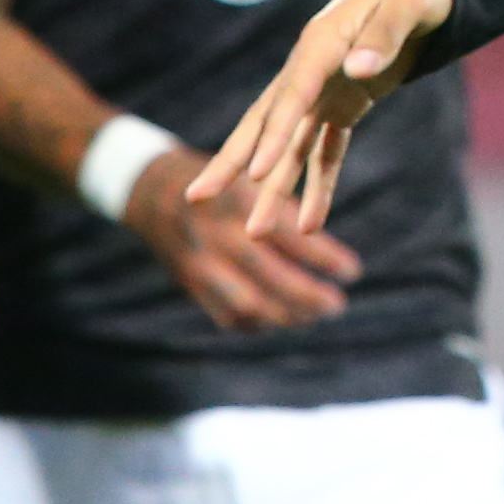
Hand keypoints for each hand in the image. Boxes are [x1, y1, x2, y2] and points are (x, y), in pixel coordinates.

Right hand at [137, 142, 359, 329]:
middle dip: (307, 296)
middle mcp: (217, 237)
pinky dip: (256, 323)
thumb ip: (285, 210)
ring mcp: (199, 264)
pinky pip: (224, 314)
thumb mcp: (252, 180)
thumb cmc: (219, 181)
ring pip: (246, 304)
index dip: (324, 258)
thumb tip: (328, 251)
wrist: (151, 190)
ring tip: (314, 316)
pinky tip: (281, 319)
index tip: (353, 272)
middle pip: (269, 278)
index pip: (290, 237)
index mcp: (238, 203)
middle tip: (336, 304)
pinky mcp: (188, 283)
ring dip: (285, 315)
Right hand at [194, 0, 455, 238]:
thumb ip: (384, 35)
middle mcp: (309, 73)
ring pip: (289, 147)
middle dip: (233, 164)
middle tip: (197, 201)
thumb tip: (361, 69)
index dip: (275, 135)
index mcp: (319, 45)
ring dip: (273, 190)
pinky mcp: (341, 107)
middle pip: (265, 123)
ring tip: (256, 233)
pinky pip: (325, 151)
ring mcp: (321, 93)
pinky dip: (319, 186)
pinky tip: (311, 225)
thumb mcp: (406, 6)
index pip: (292, 96)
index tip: (258, 172)